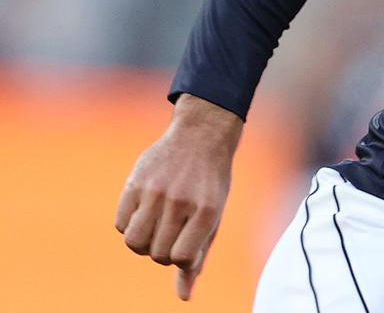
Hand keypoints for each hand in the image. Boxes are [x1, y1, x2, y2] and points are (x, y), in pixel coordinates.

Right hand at [115, 94, 242, 299]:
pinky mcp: (135, 182)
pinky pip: (120, 223)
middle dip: (161, 252)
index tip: (186, 245)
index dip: (180, 259)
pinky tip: (144, 211)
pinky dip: (129, 225)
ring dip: (143, 243)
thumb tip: (184, 297)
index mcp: (206, 211)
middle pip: (155, 254)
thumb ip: (198, 257)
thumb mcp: (213, 217)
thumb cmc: (210, 184)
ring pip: (133, 242)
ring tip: (156, 226)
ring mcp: (156, 190)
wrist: (200, 136)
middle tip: (171, 233)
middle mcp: (180, 201)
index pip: (180, 258)